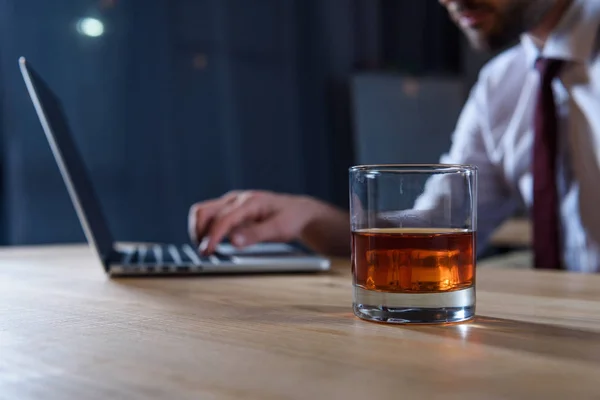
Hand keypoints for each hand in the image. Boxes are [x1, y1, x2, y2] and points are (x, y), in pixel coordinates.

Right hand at [188, 190, 338, 254]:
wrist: (298, 212)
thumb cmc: (290, 219)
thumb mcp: (278, 229)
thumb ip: (255, 235)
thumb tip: (233, 241)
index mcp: (249, 202)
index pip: (222, 219)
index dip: (212, 236)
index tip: (208, 251)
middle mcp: (237, 200)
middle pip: (204, 211)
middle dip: (198, 232)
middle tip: (205, 252)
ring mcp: (232, 203)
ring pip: (204, 212)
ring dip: (200, 231)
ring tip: (207, 249)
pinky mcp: (231, 210)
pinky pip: (211, 217)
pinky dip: (207, 230)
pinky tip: (214, 244)